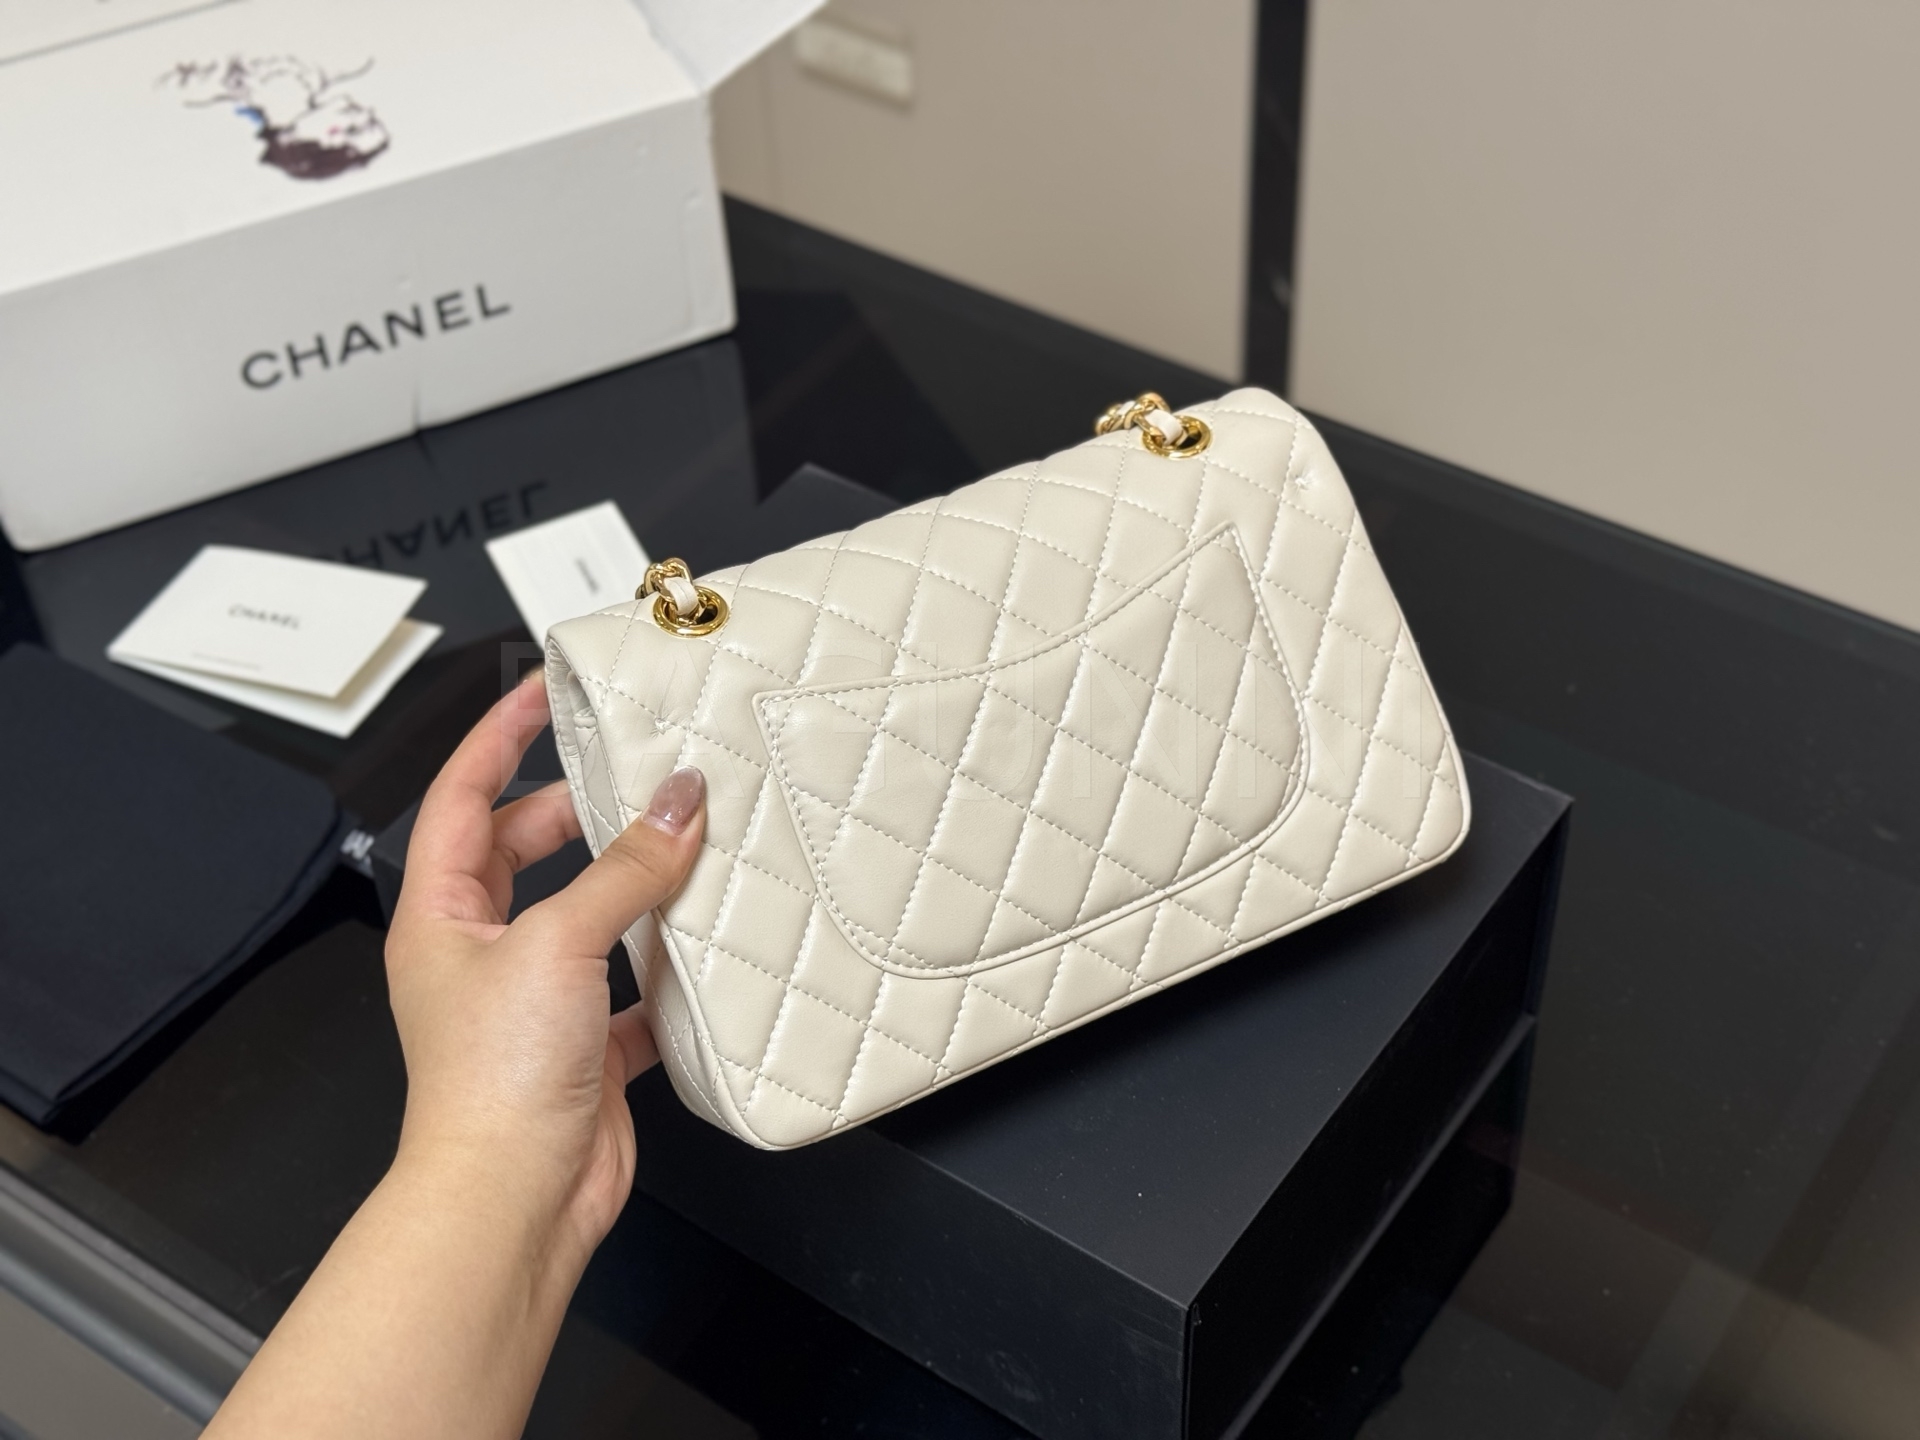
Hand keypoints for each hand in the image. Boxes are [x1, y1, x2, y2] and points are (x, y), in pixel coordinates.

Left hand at [387, 669, 705, 1258]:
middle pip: (526, 850)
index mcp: (440, 916)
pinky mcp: (585, 1046)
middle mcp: (479, 953)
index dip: (499, 738)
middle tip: (636, 769)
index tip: (542, 690)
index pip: (462, 798)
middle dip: (579, 809)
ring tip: (687, 842)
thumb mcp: (557, 945)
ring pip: (588, 915)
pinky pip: (632, 986)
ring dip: (635, 886)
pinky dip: (669, 968)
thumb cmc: (490, 1086)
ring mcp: (533, 1001)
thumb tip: (677, 803)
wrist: (513, 1201)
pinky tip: (707, 950)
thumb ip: (625, 870)